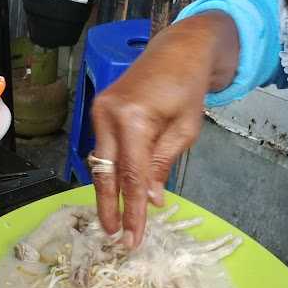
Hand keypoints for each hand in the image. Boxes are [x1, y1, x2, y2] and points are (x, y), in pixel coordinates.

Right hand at [91, 12, 239, 247]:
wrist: (178, 49)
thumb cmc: (188, 88)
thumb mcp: (185, 131)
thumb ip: (162, 165)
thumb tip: (150, 200)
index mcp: (133, 119)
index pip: (132, 176)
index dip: (132, 210)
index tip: (133, 238)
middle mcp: (108, 115)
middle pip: (105, 173)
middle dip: (109, 208)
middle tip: (114, 237)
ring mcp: (99, 111)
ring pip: (99, 164)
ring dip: (106, 193)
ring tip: (114, 221)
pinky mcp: (99, 111)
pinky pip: (103, 150)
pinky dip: (110, 173)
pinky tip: (115, 192)